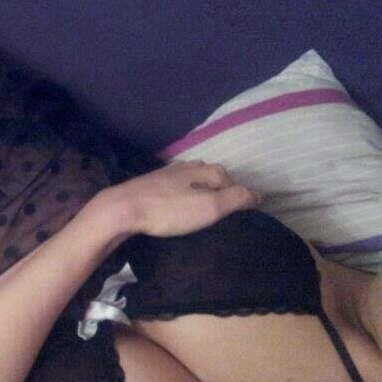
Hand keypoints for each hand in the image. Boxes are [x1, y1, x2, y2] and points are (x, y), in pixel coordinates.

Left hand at [104, 160, 261, 237]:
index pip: (230, 179)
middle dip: (218, 191)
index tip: (239, 213)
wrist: (122, 209)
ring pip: (191, 180)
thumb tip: (259, 194)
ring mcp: (165, 174)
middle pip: (211, 176)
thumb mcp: (210, 207)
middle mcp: (186, 166)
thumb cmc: (169, 210)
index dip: (237, 195)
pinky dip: (180, 196)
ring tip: (200, 212)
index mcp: (204, 170)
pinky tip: (175, 207)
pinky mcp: (149, 184)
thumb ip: (237, 198)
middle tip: (220, 214)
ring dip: (198, 192)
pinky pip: (173, 187)